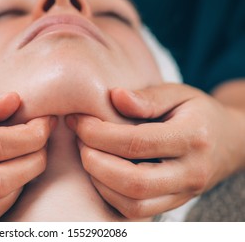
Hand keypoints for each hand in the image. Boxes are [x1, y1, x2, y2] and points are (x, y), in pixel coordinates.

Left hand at [66, 83, 244, 218]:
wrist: (227, 141)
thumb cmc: (197, 112)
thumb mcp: (178, 93)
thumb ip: (148, 97)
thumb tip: (115, 97)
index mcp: (193, 138)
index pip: (136, 143)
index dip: (99, 133)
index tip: (79, 121)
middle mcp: (191, 172)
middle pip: (134, 182)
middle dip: (94, 162)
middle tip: (78, 140)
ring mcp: (183, 193)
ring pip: (133, 204)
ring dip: (99, 181)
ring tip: (87, 154)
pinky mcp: (173, 203)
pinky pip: (136, 211)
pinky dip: (110, 195)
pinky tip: (100, 171)